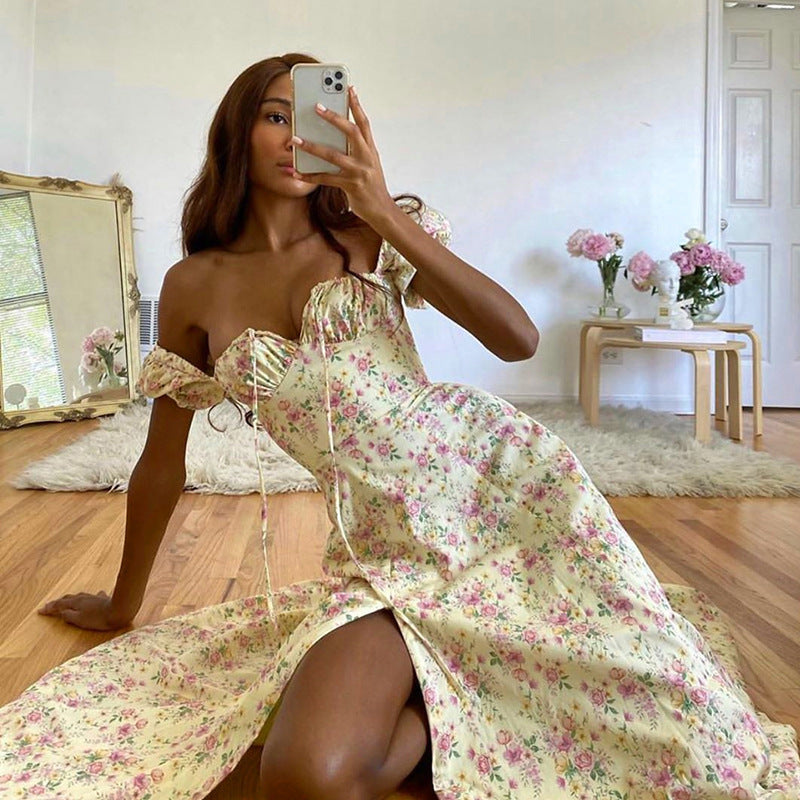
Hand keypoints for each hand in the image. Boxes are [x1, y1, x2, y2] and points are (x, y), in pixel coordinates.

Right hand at [38, 590, 129, 630]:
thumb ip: (69, 616)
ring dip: (70, 599)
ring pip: (78, 597)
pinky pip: (91, 597)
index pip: (59, 605)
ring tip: (66, 601)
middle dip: (58, 602)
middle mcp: (83, 597)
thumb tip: (61, 612)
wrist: (120, 610)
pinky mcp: (103, 599)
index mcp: (75, 603)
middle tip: (50, 606)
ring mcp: (93, 597)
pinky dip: (86, 599)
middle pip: (68, 599)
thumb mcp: (79, 620)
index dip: (49, 608)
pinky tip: (93, 597)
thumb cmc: (98, 618)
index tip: (40, 611)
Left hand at [290, 85, 394, 224]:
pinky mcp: (351, 186)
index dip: (357, 105)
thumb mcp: (369, 165)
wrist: (383, 211)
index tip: (349, 88)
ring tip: (295, 140)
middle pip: (351, 132)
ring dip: (312, 147)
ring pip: (333, 155)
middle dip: (334, 118)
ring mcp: (359, 172)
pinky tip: (296, 172)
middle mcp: (367, 158)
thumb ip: (357, 151)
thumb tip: (337, 139)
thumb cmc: (372, 187)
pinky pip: (326, 179)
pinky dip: (309, 176)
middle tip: (317, 107)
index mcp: (371, 150)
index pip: (364, 123)